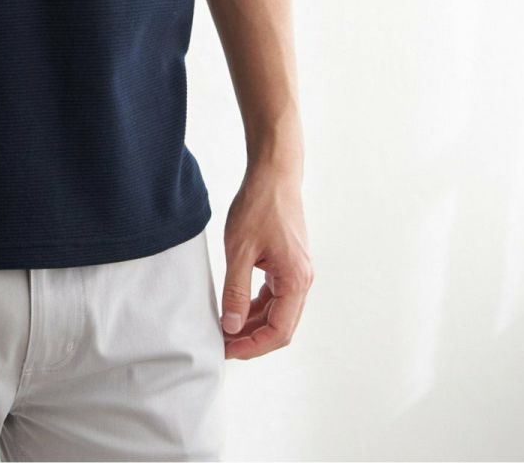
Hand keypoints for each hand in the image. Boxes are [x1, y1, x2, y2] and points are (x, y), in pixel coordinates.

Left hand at [219, 163, 313, 358]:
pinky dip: (255, 305)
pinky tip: (235, 307)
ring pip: (276, 311)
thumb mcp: (240, 250)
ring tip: (224, 329)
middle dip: (251, 339)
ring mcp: (296, 272)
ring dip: (252, 323)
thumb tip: (231, 326)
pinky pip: (273, 295)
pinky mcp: (287, 263)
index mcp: (296, 281)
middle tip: (221, 344)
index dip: (252, 346)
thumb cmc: (259, 206)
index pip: (279, 332)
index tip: (227, 350)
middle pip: (280, 326)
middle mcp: (301, 280)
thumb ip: (236, 291)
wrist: (274, 173)